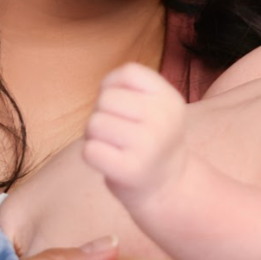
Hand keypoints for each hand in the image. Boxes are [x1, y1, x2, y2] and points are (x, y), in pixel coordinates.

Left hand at [80, 63, 187, 199]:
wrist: (167, 186)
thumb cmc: (151, 140)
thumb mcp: (157, 107)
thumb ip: (131, 88)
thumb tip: (104, 88)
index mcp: (170, 99)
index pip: (129, 72)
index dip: (112, 84)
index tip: (120, 104)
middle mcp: (163, 119)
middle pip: (106, 98)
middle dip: (102, 113)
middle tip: (117, 131)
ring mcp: (148, 145)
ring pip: (94, 123)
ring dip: (95, 135)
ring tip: (113, 145)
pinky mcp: (130, 170)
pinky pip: (90, 150)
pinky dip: (92, 155)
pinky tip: (110, 161)